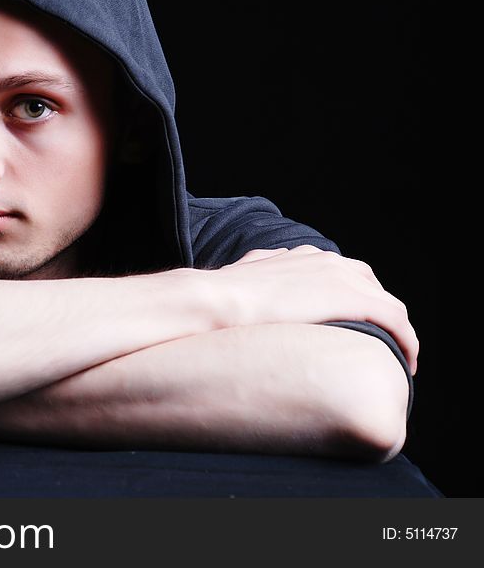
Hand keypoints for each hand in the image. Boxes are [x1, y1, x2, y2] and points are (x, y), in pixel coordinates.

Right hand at [205, 245, 418, 373]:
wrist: (215, 300)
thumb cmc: (218, 298)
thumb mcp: (241, 279)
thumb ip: (256, 277)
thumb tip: (250, 284)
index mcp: (302, 256)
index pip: (344, 274)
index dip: (355, 301)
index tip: (354, 328)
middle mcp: (327, 261)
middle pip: (371, 287)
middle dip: (379, 315)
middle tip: (378, 345)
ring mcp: (342, 277)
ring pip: (388, 304)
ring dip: (397, 330)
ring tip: (398, 359)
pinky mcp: (353, 299)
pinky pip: (395, 320)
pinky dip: (406, 340)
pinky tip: (406, 363)